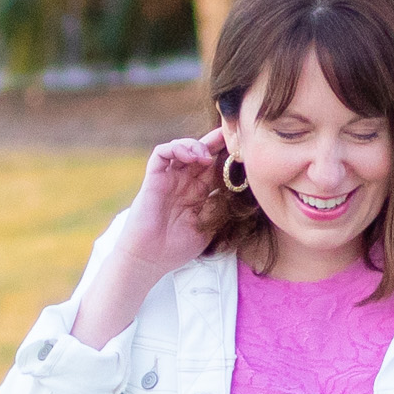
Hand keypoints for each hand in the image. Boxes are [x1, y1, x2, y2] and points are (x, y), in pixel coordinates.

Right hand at [71, 128, 225, 348]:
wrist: (151, 259)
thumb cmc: (177, 248)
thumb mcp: (208, 227)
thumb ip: (219, 207)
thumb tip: (238, 190)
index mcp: (198, 193)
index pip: (214, 168)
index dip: (226, 157)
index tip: (243, 149)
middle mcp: (184, 182)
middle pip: (200, 153)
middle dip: (215, 142)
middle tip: (230, 135)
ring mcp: (168, 179)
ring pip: (181, 148)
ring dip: (195, 146)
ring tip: (206, 157)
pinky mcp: (153, 178)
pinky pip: (161, 154)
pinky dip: (176, 148)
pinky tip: (190, 157)